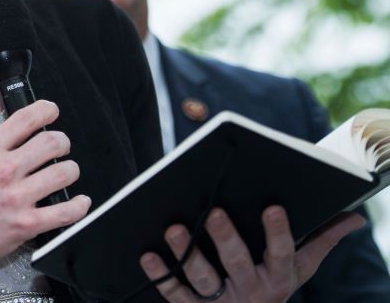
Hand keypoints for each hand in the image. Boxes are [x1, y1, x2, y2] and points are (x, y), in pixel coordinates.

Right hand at [0, 99, 89, 288]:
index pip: (26, 119)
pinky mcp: (25, 226)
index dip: (46, 111)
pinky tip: (79, 203)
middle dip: (62, 142)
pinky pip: (66, 212)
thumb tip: (11, 145)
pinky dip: (79, 206)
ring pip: (64, 173)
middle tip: (61, 147)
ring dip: (70, 170)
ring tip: (67, 173)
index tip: (51, 112)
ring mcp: (17, 198)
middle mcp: (4, 170)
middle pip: (52, 142)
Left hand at [139, 206, 364, 301]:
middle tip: (214, 211)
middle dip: (226, 238)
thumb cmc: (274, 281)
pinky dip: (161, 275)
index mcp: (278, 276)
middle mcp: (251, 290)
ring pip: (204, 281)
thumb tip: (354, 217)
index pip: (282, 253)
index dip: (278, 232)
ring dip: (187, 255)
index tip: (273, 206)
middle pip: (238, 264)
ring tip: (172, 229)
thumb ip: (323, 239)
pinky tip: (147, 255)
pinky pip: (176, 294)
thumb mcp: (302, 266)